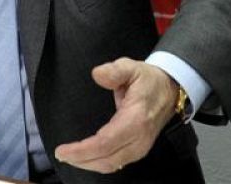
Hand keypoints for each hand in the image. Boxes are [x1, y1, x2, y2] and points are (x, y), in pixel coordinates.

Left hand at [54, 57, 177, 172]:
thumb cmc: (148, 80)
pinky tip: (86, 159)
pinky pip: (116, 163)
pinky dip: (99, 164)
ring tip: (69, 157)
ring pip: (111, 164)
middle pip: (106, 159)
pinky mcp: (139, 150)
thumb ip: (114, 70)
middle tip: (60, 154)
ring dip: (88, 164)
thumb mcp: (131, 67)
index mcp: (136, 119)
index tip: (63, 150)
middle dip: (81, 160)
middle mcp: (139, 138)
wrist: (170, 89)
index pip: (105, 142)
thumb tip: (97, 74)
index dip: (83, 150)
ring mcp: (140, 147)